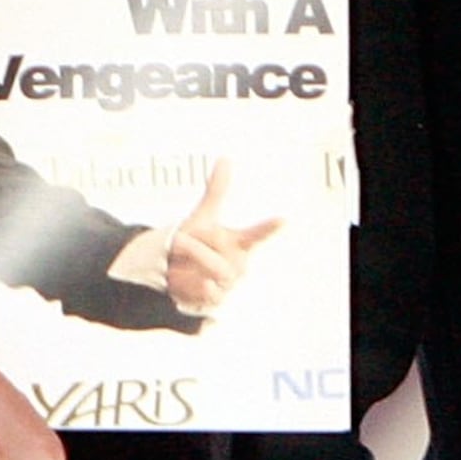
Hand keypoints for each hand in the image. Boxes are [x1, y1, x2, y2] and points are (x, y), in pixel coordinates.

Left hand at [165, 160, 284, 315]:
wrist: (177, 272)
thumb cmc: (196, 242)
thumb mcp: (204, 216)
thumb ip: (217, 190)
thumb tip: (225, 158)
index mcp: (239, 243)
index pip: (256, 234)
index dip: (268, 226)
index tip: (283, 218)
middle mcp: (238, 265)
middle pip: (215, 253)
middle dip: (194, 246)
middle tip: (182, 243)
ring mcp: (228, 285)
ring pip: (207, 273)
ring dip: (187, 267)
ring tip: (182, 265)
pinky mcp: (216, 301)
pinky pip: (200, 289)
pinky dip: (185, 284)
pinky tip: (183, 282)